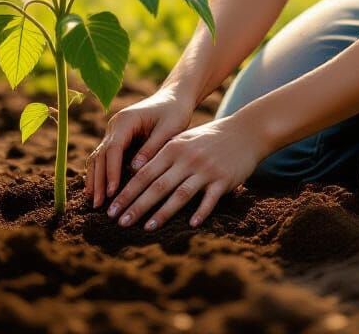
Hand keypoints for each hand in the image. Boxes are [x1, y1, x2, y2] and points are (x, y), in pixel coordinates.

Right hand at [85, 85, 193, 207]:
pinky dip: (100, 174)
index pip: (113, 149)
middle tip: (97, 205)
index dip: (111, 172)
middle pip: (101, 155)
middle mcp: (115, 125)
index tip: (112, 193)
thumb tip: (135, 170)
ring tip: (94, 203)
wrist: (174, 97)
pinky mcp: (117, 139)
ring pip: (98, 158)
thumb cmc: (174, 112)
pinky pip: (104, 158)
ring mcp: (114, 132)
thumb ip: (152, 147)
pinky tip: (99, 192)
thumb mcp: (169, 128)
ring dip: (95, 180)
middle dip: (98, 181)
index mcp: (126, 120)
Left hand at [106, 113, 265, 230]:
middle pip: (158, 186)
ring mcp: (206, 169)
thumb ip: (163, 154)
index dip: (127, 192)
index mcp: (174, 148)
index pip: (145, 173)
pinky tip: (191, 225)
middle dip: (137, 205)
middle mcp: (188, 158)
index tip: (112, 208)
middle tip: (119, 222)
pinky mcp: (224, 179)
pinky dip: (200, 211)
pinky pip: (209, 199)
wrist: (246, 130)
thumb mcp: (184, 139)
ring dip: (162, 213)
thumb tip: (136, 174)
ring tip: (146, 228)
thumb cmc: (210, 137)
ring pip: (180, 194)